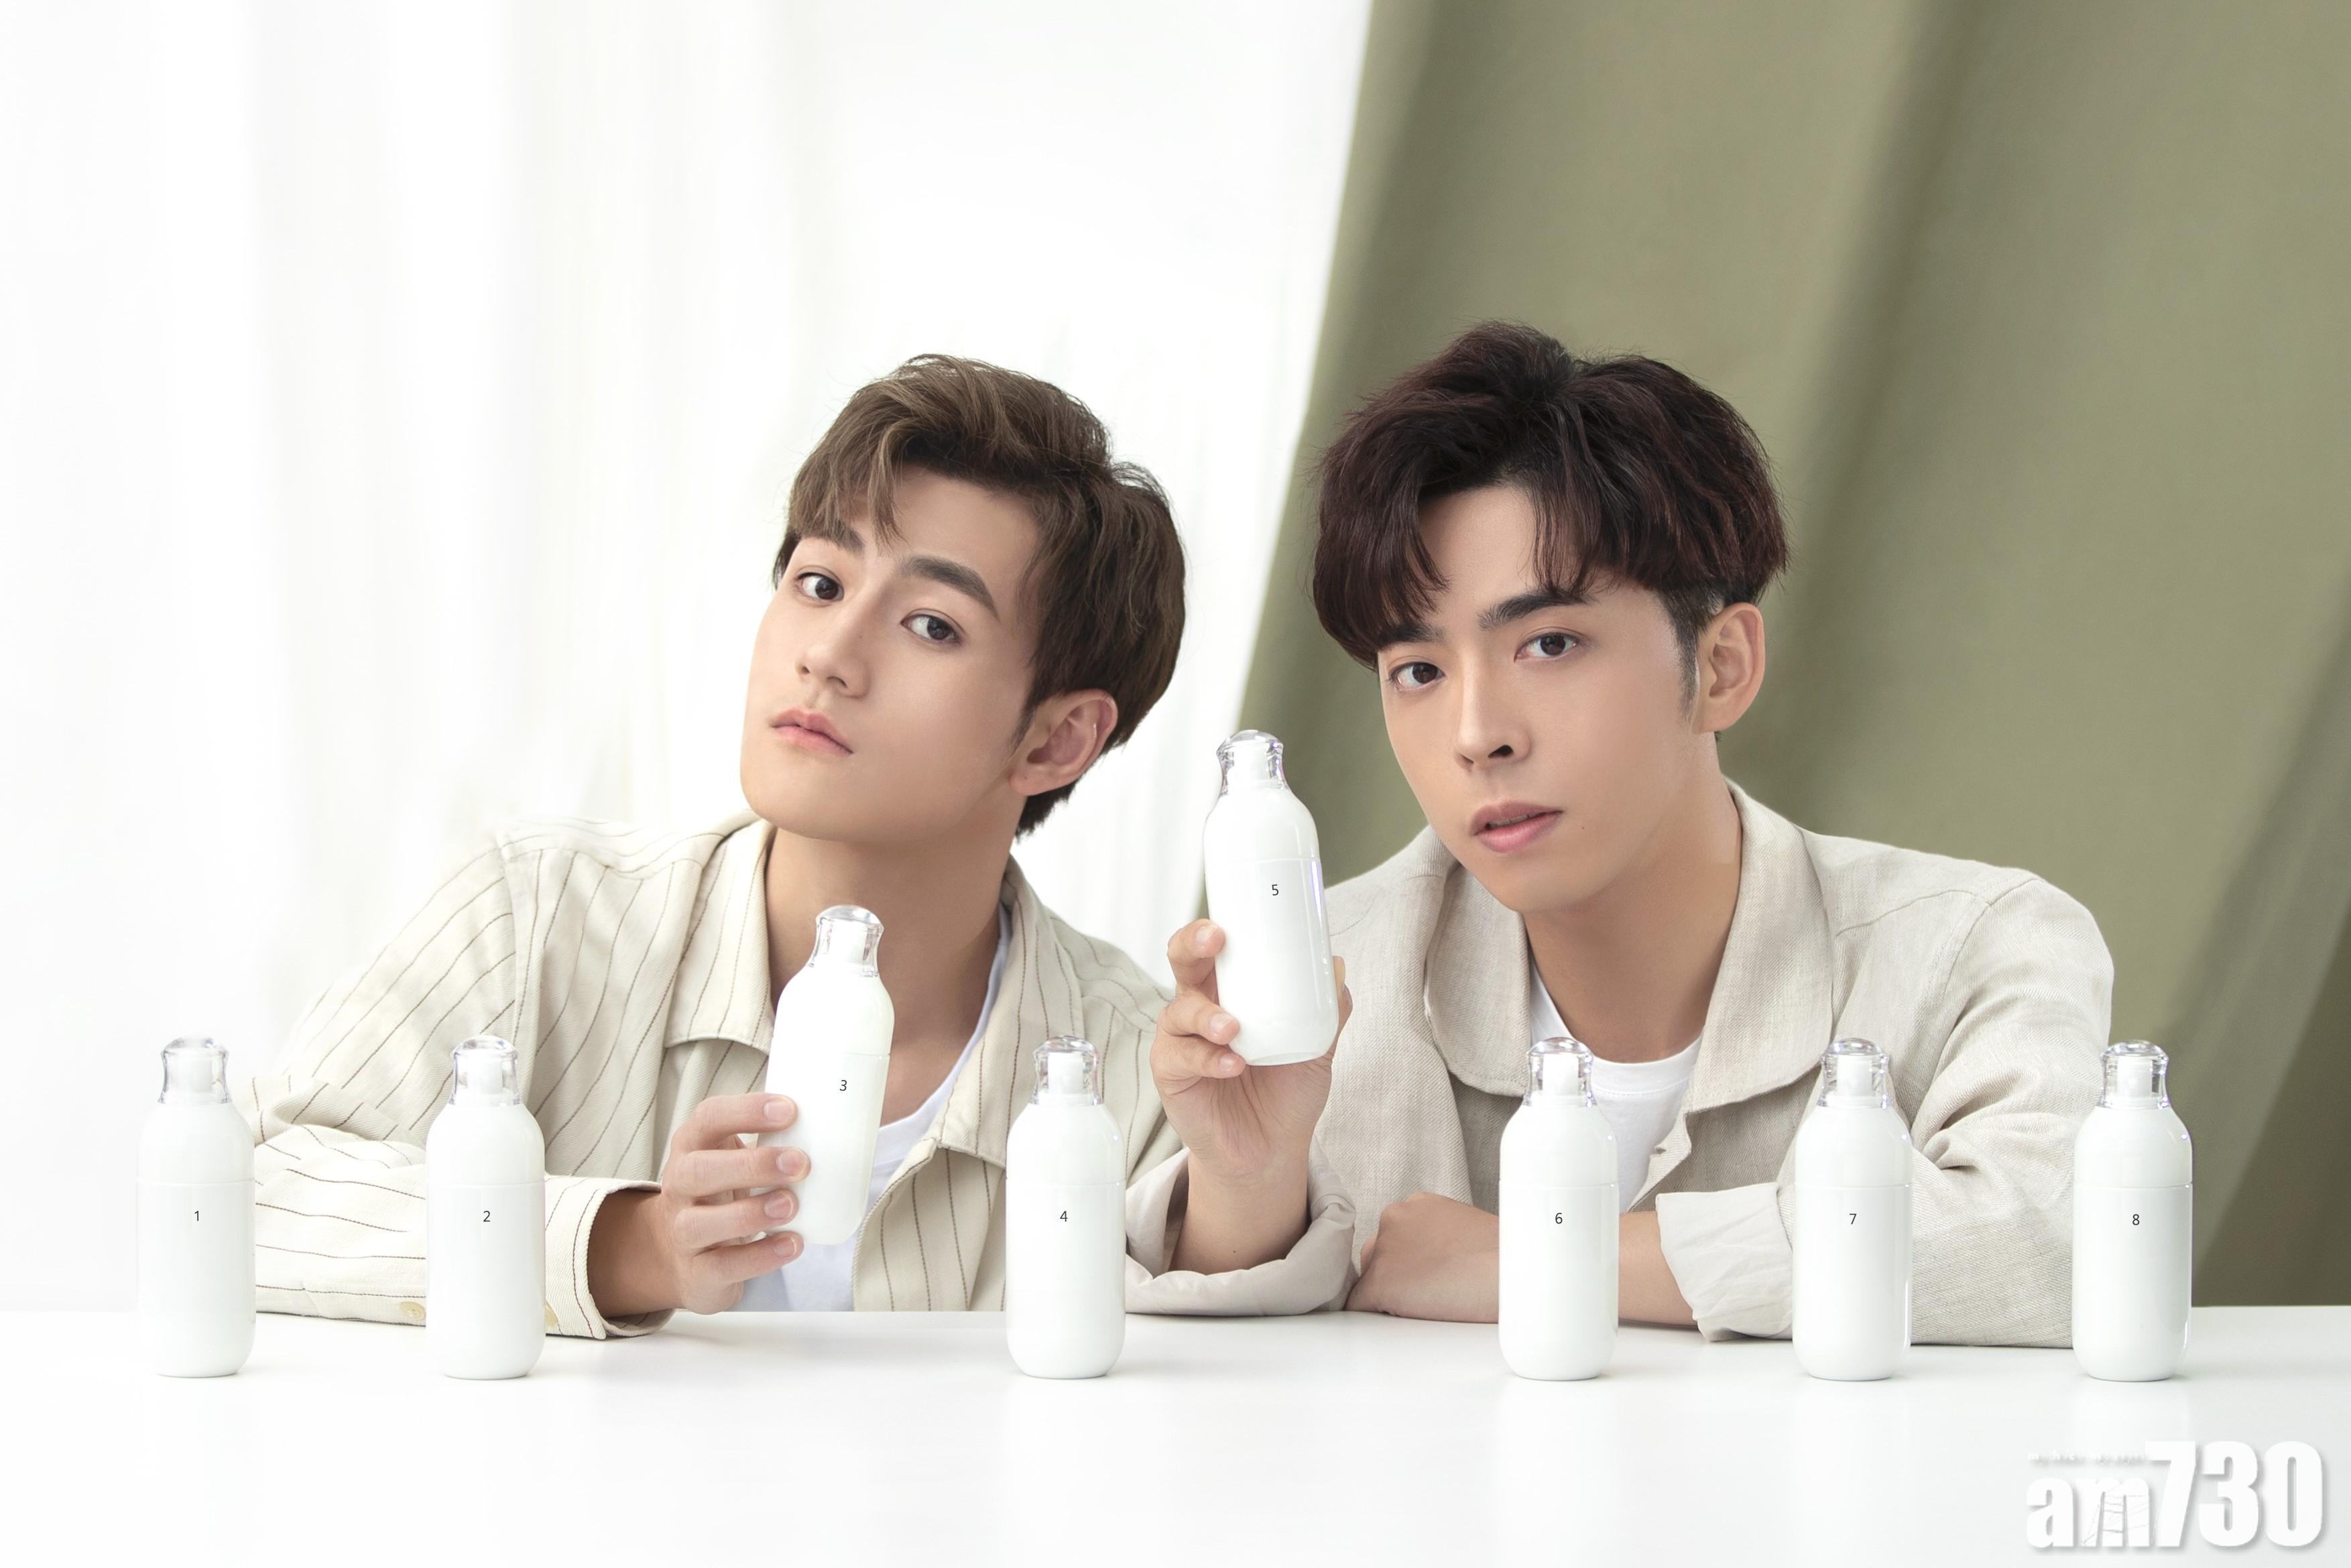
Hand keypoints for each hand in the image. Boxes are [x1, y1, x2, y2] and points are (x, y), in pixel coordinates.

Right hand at [586, 1093, 809, 1316]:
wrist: (679, 1256)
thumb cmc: (721, 1195)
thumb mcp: (733, 1161)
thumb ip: (767, 1142)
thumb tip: (833, 1121)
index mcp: (692, 1148)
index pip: (708, 1119)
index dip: (745, 1111)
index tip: (790, 1110)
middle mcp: (679, 1187)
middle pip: (698, 1170)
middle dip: (751, 1165)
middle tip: (799, 1163)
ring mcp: (682, 1232)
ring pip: (701, 1223)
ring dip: (751, 1213)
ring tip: (791, 1205)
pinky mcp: (696, 1272)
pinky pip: (723, 1266)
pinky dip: (760, 1257)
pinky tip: (792, 1244)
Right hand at [1153, 919, 1348, 1274]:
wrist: (1271, 1150)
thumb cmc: (1286, 1090)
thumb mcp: (1315, 1048)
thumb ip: (1327, 1013)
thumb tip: (1338, 966)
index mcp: (1230, 989)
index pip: (1215, 946)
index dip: (1216, 925)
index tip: (1233, 917)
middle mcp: (1199, 1007)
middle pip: (1182, 960)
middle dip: (1193, 944)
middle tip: (1216, 940)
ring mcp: (1181, 1040)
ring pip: (1179, 1010)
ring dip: (1206, 1015)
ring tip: (1233, 1028)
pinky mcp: (1172, 1075)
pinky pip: (1182, 1058)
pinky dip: (1209, 1059)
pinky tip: (1233, 1065)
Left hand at [1346, 1193, 1498, 1320]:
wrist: (1518, 1277)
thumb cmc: (1507, 1261)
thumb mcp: (1467, 1232)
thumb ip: (1437, 1239)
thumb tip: (1430, 1263)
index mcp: (1417, 1204)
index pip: (1395, 1237)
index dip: (1410, 1263)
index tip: (1430, 1277)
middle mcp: (1394, 1217)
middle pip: (1376, 1255)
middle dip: (1395, 1276)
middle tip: (1430, 1295)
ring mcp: (1386, 1249)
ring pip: (1369, 1280)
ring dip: (1388, 1297)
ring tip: (1427, 1308)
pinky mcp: (1382, 1282)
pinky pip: (1359, 1306)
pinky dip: (1376, 1317)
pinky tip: (1403, 1323)